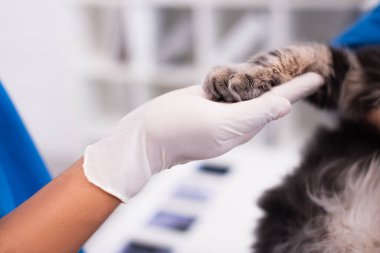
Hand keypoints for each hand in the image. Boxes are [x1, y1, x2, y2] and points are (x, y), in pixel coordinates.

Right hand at [83, 72, 322, 201]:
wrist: (145, 134)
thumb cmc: (178, 129)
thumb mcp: (220, 122)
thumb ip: (254, 114)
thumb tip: (286, 106)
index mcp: (242, 126)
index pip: (276, 104)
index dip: (297, 89)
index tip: (317, 77)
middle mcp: (234, 120)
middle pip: (265, 98)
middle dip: (283, 83)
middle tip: (301, 71)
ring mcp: (219, 113)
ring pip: (246, 92)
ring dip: (259, 80)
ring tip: (274, 70)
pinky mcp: (206, 105)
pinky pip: (228, 89)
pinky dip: (235, 80)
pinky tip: (237, 75)